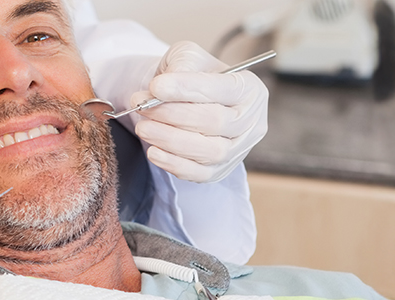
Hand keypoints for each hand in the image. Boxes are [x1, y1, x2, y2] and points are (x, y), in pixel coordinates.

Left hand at [126, 41, 268, 182]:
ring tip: (143, 127)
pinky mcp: (222, 170)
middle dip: (173, 115)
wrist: (187, 98)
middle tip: (142, 106)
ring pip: (210, 151)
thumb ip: (180, 66)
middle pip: (216, 121)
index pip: (222, 88)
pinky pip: (201, 174)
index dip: (188, 88)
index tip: (156, 86)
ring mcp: (240, 149)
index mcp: (249, 87)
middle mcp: (252, 120)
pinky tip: (153, 151)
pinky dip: (174, 164)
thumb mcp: (187, 56)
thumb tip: (161, 89)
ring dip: (171, 140)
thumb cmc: (190, 76)